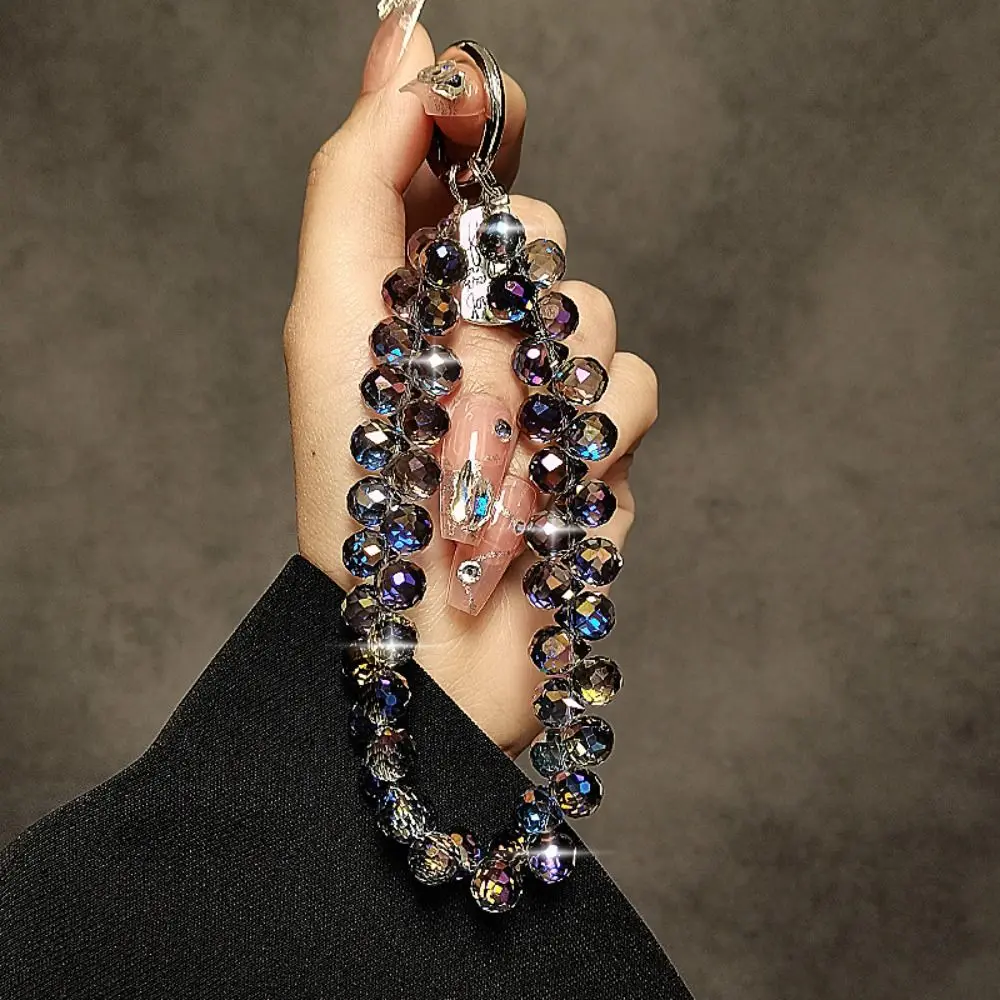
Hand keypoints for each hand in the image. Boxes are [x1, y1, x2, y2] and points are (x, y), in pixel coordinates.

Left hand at [283, 15, 656, 757]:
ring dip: (559, 391)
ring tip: (502, 462)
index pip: (469, 182)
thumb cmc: (359, 486)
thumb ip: (364, 173)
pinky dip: (590, 458)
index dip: (485, 133)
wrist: (417, 645)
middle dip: (522, 292)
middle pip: (556, 248)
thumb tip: (410, 39)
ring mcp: (540, 407)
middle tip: (469, 362)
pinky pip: (632, 418)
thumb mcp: (336, 311)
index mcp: (415, 302)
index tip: (493, 100)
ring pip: (610, 335)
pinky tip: (540, 509)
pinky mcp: (591, 467)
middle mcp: (479, 345)